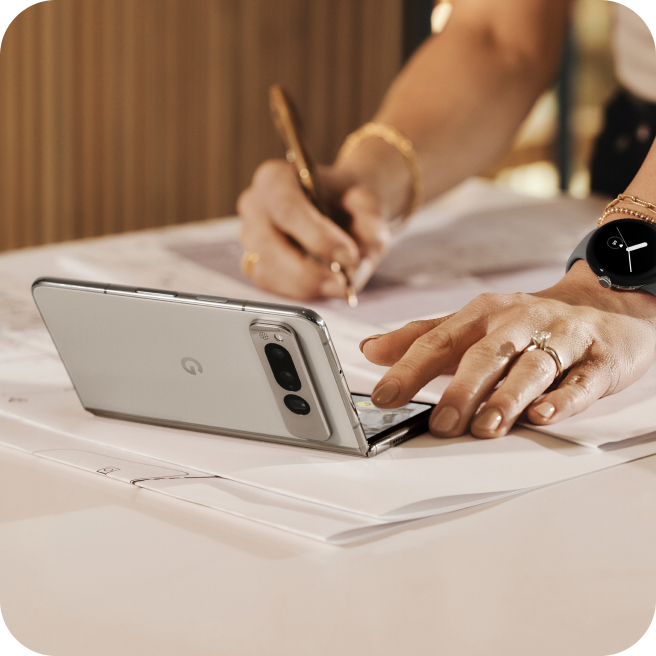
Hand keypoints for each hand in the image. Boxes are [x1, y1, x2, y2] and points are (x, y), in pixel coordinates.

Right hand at [237, 160, 392, 299]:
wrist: (343, 208)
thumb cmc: (349, 203)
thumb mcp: (370, 208)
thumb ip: (369, 231)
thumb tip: (354, 269)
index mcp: (276, 178)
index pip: (286, 208)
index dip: (316, 237)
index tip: (348, 256)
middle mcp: (254, 205)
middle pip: (269, 244)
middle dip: (309, 270)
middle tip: (343, 281)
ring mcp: (250, 236)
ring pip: (268, 271)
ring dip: (306, 285)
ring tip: (338, 285)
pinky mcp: (254, 263)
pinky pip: (271, 285)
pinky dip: (299, 291)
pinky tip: (323, 285)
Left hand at [361, 261, 655, 437]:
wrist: (604, 303)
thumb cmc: (527, 320)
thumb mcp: (472, 323)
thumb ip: (422, 338)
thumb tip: (371, 349)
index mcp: (482, 315)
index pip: (439, 340)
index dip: (409, 368)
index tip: (384, 396)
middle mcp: (518, 322)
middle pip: (485, 355)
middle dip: (461, 389)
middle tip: (442, 423)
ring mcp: (560, 339)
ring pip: (531, 368)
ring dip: (508, 398)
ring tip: (487, 426)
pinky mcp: (598, 359)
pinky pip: (580, 380)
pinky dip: (563, 399)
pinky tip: (544, 414)